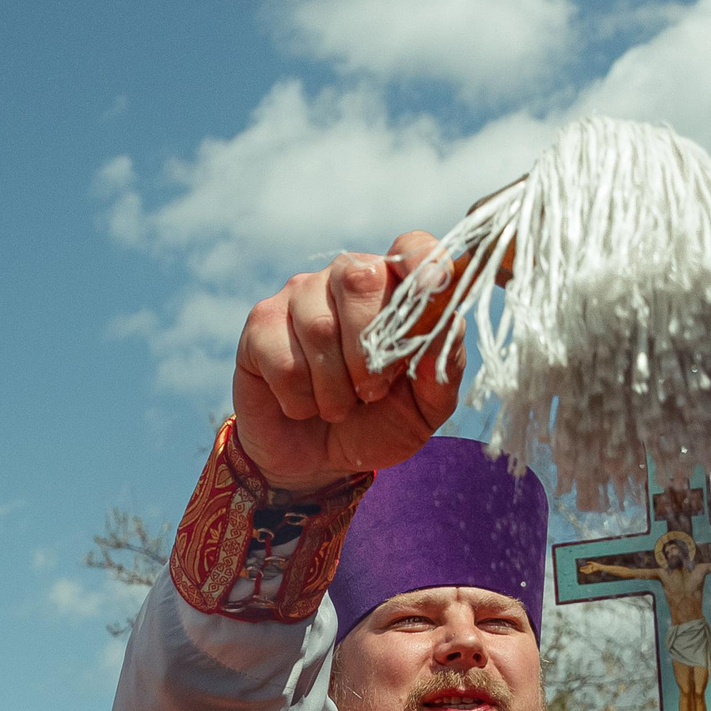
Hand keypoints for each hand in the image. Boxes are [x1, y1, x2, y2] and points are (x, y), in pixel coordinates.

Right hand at [233, 234, 463, 490]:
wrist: (319, 463)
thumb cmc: (379, 423)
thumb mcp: (426, 406)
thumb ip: (443, 365)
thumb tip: (450, 322)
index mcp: (393, 288)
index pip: (411, 247)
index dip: (424, 261)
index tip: (437, 286)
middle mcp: (344, 279)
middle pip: (359, 278)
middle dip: (369, 349)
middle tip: (372, 392)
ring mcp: (298, 296)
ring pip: (318, 326)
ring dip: (334, 388)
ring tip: (338, 408)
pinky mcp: (261, 325)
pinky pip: (283, 359)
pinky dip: (300, 399)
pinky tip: (303, 405)